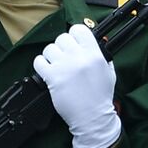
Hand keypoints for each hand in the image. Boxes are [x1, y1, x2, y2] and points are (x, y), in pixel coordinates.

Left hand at [33, 25, 119, 147]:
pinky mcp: (52, 78)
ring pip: (49, 48)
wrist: (92, 118)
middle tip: (64, 57)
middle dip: (62, 46)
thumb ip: (102, 55)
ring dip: (51, 56)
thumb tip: (94, 42)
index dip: (75, 35)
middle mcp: (79, 57)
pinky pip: (39, 62)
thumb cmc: (101, 97)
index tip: (74, 42)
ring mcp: (64, 67)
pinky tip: (47, 72)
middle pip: (62, 38)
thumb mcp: (109, 72)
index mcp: (94, 54)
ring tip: (56, 65)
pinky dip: (41, 65)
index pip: (79, 29)